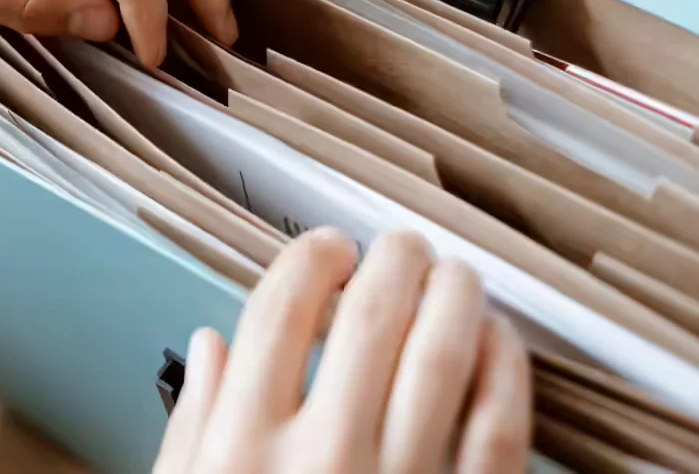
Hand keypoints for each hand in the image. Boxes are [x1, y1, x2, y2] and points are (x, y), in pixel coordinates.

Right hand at [156, 229, 531, 473]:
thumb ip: (193, 422)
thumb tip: (211, 346)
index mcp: (243, 448)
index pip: (280, 309)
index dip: (309, 257)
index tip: (325, 247)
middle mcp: (324, 457)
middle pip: (371, 313)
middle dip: (391, 257)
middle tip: (398, 245)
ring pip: (445, 351)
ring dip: (455, 292)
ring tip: (452, 273)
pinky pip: (502, 422)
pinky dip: (505, 366)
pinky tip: (496, 340)